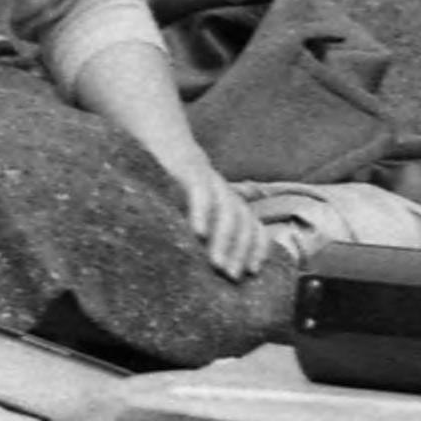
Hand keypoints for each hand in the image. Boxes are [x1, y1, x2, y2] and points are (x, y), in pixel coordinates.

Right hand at [155, 153, 282, 283]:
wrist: (162, 144)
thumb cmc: (174, 185)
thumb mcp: (190, 209)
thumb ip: (201, 232)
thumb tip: (200, 267)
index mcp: (229, 203)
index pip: (253, 226)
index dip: (258, 248)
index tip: (253, 272)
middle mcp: (225, 192)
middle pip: (244, 222)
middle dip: (241, 251)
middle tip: (231, 277)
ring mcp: (211, 181)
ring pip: (228, 211)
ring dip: (225, 240)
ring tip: (216, 264)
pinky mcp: (192, 171)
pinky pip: (202, 193)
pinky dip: (203, 213)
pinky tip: (199, 233)